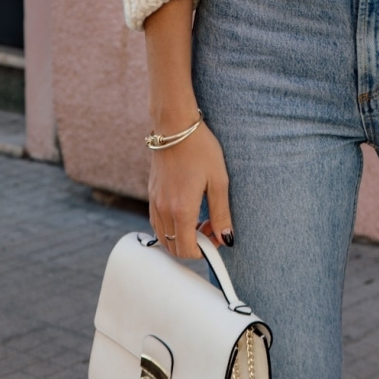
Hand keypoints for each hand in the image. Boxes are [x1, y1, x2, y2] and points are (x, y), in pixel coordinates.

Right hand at [147, 121, 232, 259]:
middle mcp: (163, 209)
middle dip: (193, 246)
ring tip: (201, 218)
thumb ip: (222, 213)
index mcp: (181, 209)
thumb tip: (227, 239)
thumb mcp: (219, 181)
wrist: (175, 126)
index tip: (217, 239)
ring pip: (164, 236)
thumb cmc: (200, 149)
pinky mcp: (151, 194)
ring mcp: (154, 202)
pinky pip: (157, 222)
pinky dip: (171, 226)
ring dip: (181, 236)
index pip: (186, 249)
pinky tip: (187, 211)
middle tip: (211, 228)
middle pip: (173, 247)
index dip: (203, 252)